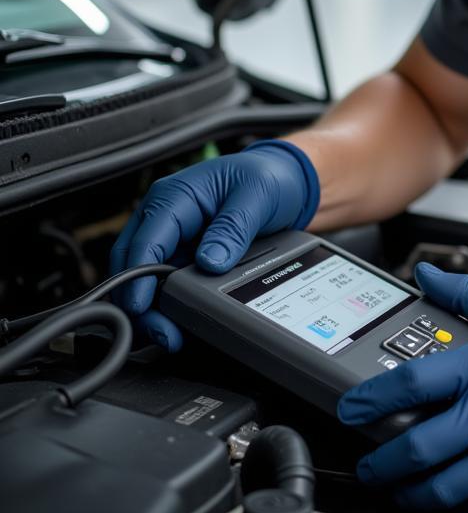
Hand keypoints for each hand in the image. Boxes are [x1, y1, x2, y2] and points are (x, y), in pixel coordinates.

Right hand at [109, 139, 318, 349]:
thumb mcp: (257, 196)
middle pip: (135, 264)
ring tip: (171, 335)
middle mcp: (167, 217)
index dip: (138, 276)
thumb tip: (210, 262)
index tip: (141, 306)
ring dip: (155, 308)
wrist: (287, 180)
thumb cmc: (268, 177)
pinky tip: (181, 323)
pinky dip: (171, 304)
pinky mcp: (186, 256)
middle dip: (140, 301)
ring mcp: (175, 239)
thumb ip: (232, 227)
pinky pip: (169, 283)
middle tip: (161, 332)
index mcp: (175, 196)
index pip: (145, 240)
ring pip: (147, 279)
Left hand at [338, 263, 467, 512]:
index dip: (371, 400)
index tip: (350, 409)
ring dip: (410, 491)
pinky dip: (455, 502)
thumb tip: (427, 275)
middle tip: (368, 461)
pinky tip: (444, 495)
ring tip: (398, 486)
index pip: (413, 384)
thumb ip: (465, 293)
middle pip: (418, 447)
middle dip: (381, 461)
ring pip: (443, 486)